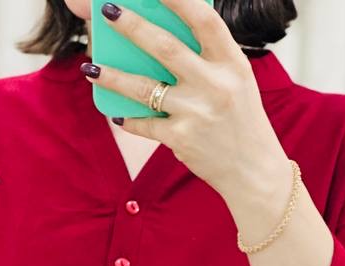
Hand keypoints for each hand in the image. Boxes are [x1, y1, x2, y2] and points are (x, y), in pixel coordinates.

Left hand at [89, 0, 290, 205]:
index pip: (203, 20)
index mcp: (232, 63)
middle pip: (165, 47)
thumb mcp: (237, 81)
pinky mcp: (181, 139)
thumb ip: (209, 58)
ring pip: (144, 88)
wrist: (253, 171)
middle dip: (132, 26)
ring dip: (113, 77)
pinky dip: (129, 119)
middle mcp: (214, 85)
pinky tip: (117, 114)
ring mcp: (196, 112)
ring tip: (91, 68)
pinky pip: (145, 124)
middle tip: (108, 11)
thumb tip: (162, 35)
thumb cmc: (241, 119)